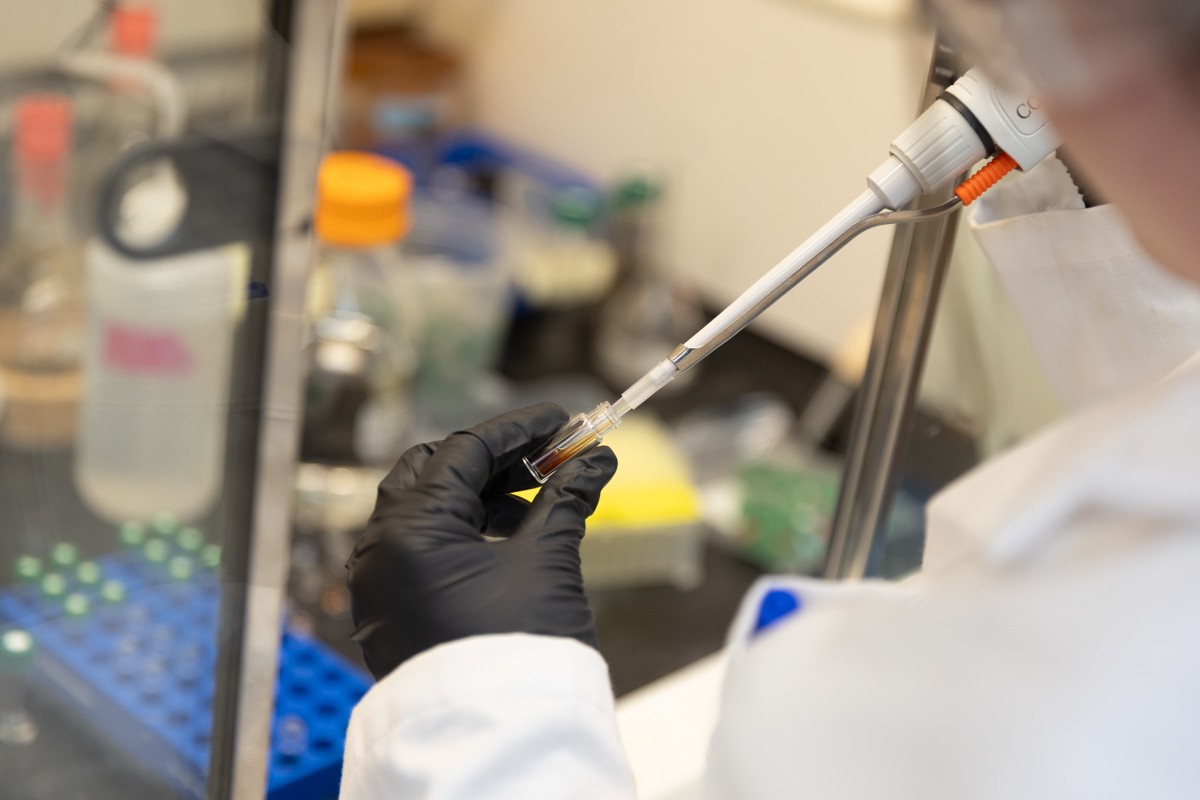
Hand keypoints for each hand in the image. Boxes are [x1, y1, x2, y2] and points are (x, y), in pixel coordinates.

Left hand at [346, 402, 617, 679]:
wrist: (498, 740)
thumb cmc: (519, 652)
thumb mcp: (547, 562)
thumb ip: (566, 500)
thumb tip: (597, 461)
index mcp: (409, 530)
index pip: (462, 450)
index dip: (517, 430)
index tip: (559, 420)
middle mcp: (380, 550)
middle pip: (430, 471)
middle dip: (490, 459)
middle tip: (544, 457)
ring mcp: (380, 583)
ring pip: (423, 510)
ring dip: (478, 495)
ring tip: (536, 504)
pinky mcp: (392, 609)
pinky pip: (420, 548)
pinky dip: (461, 531)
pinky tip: (508, 537)